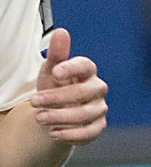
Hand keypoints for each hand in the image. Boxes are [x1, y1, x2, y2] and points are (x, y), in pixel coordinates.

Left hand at [31, 28, 105, 143]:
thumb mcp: (51, 71)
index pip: (86, 66)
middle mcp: (97, 88)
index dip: (72, 68)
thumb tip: (61, 32)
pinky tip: (54, 132)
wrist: (57, 112)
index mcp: (87, 71)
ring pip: (86, 113)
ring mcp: (99, 108)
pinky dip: (71, 134)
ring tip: (40, 118)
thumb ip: (56, 54)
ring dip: (60, 117)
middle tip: (34, 101)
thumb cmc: (56, 88)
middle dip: (57, 97)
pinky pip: (90, 131)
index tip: (55, 72)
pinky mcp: (98, 126)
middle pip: (84, 91)